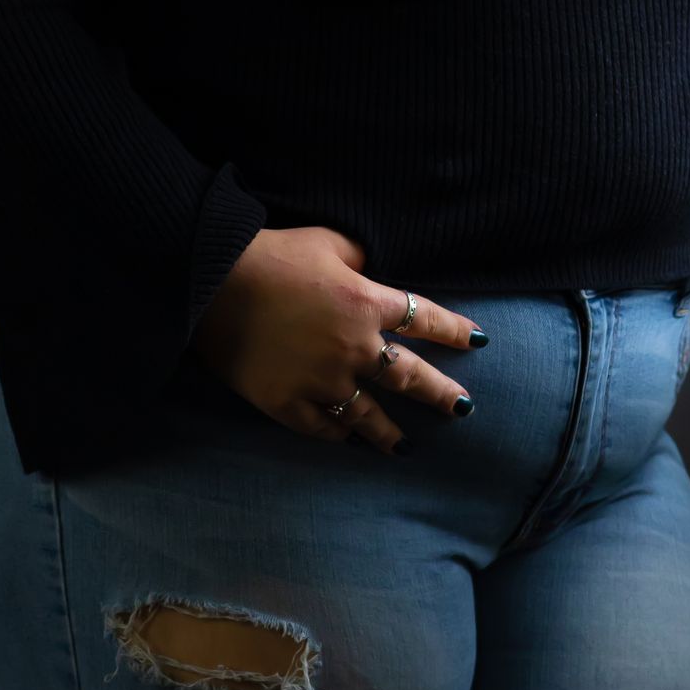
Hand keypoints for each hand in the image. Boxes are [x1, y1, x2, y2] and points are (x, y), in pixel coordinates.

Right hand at [191, 224, 482, 452]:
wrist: (212, 283)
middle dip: (440, 393)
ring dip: (391, 433)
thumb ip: (360, 258)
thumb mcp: (327, 241)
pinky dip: (339, 436)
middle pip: (408, 377)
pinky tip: (351, 443)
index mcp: (366, 302)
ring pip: (368, 415)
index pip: (423, 319)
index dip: (454, 330)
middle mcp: (353, 347)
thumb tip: (373, 268)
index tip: (477, 341)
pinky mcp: (287, 403)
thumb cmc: (271, 254)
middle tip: (464, 410)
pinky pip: (322, 428)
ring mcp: (321, 380)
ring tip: (408, 448)